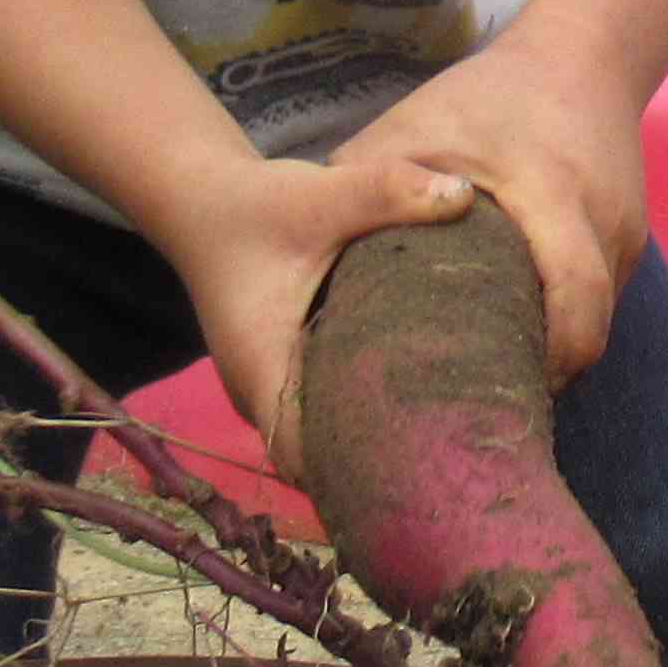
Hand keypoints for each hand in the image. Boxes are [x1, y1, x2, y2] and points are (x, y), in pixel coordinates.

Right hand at [145, 153, 466, 447]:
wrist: (203, 197)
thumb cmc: (254, 205)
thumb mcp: (322, 193)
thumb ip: (389, 192)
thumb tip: (463, 194)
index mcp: (260, 369)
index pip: (302, 457)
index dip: (355, 474)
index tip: (420, 471)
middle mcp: (258, 390)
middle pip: (315, 459)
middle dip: (376, 465)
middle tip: (453, 460)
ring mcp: (266, 384)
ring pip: (317, 436)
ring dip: (367, 439)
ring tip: (443, 438)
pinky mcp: (279, 369)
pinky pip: (318, 408)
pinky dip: (357, 411)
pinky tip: (415, 401)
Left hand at [336, 37, 651, 384]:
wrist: (582, 56)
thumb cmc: (486, 96)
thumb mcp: (417, 128)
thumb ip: (368, 187)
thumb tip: (312, 267)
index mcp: (555, 199)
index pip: (576, 302)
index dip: (547, 360)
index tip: (492, 392)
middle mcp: (604, 226)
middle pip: (593, 332)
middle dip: (546, 377)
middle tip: (484, 409)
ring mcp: (626, 237)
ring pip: (599, 322)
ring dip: (553, 353)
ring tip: (493, 382)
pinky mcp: (629, 241)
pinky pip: (600, 299)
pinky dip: (563, 322)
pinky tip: (517, 335)